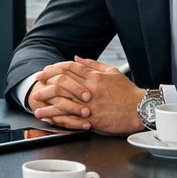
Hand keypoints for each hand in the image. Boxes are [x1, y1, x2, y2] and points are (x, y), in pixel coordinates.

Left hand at [27, 57, 141, 132]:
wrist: (140, 109)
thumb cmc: (127, 92)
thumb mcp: (112, 72)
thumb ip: (92, 64)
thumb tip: (76, 57)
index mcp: (95, 77)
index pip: (69, 68)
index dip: (53, 68)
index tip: (44, 71)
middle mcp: (90, 89)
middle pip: (62, 83)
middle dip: (46, 83)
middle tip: (36, 85)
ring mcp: (90, 105)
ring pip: (63, 102)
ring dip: (47, 104)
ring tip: (36, 106)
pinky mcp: (92, 119)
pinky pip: (71, 118)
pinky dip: (59, 118)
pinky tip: (50, 120)